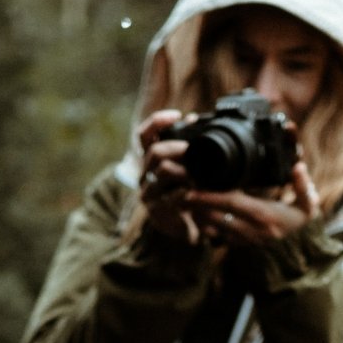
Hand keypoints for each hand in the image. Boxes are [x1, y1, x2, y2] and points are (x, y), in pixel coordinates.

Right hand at [135, 110, 202, 244]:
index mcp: (151, 159)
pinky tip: (194, 192)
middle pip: (155, 151)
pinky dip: (185, 192)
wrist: (187, 226)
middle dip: (177, 147)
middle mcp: (145, 173)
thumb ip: (189, 145)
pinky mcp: (156, 210)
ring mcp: (149, 192)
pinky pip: (169, 196)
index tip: (178, 115)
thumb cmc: (189, 191)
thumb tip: (195, 119)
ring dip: (184, 170)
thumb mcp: (189, 166)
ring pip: (162, 171)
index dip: (158, 121)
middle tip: (193, 150)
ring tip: (198, 174)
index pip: (144, 134)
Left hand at [182, 159, 321, 246]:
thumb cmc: (300, 223)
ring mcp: (243, 239)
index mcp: (265, 216)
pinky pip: (214, 234)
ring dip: (196, 213)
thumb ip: (304, 186)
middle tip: (179, 187)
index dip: (209, 196)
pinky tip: (194, 210)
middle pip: (215, 216)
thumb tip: (298, 167)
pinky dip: (203, 222)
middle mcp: (251, 230)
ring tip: (182, 197)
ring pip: (211, 227)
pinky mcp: (238, 244)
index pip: (231, 203)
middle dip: (196, 203)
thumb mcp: (309, 205)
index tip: (191, 187)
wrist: (299, 252)